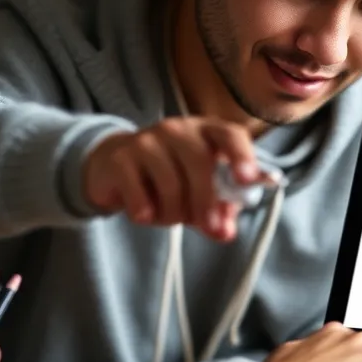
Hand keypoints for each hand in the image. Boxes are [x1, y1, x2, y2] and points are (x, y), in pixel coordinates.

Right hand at [82, 117, 265, 239]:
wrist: (116, 166)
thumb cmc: (171, 177)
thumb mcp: (201, 192)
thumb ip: (220, 210)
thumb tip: (225, 232)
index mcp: (208, 132)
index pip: (230, 136)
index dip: (242, 156)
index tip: (246, 180)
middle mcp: (179, 129)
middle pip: (200, 162)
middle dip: (207, 201)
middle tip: (209, 227)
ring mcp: (147, 139)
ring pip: (171, 183)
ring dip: (174, 213)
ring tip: (170, 218)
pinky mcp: (120, 158)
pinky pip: (139, 194)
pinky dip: (146, 213)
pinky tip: (146, 215)